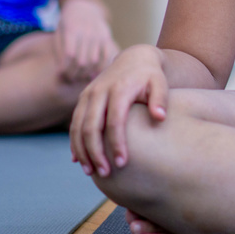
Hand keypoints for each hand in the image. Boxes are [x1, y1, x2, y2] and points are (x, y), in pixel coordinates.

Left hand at [55, 0, 119, 82]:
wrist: (84, 8)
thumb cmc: (67, 24)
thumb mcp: (59, 34)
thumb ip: (59, 53)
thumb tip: (60, 74)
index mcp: (71, 29)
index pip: (69, 56)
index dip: (65, 69)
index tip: (62, 75)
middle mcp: (86, 31)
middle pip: (81, 61)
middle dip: (75, 74)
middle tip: (70, 79)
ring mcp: (98, 34)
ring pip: (93, 61)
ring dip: (86, 73)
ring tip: (79, 77)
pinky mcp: (107, 37)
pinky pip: (105, 56)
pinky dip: (100, 68)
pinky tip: (93, 74)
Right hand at [70, 44, 168, 176]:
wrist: (134, 59)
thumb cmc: (150, 76)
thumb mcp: (160, 83)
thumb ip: (160, 99)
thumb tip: (160, 118)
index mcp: (119, 89)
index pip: (115, 121)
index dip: (117, 143)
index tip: (123, 163)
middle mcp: (99, 92)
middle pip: (92, 127)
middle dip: (96, 152)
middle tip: (104, 174)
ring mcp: (88, 95)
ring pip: (78, 127)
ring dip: (82, 151)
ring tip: (90, 171)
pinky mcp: (83, 99)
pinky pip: (74, 123)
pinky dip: (74, 142)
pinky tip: (78, 160)